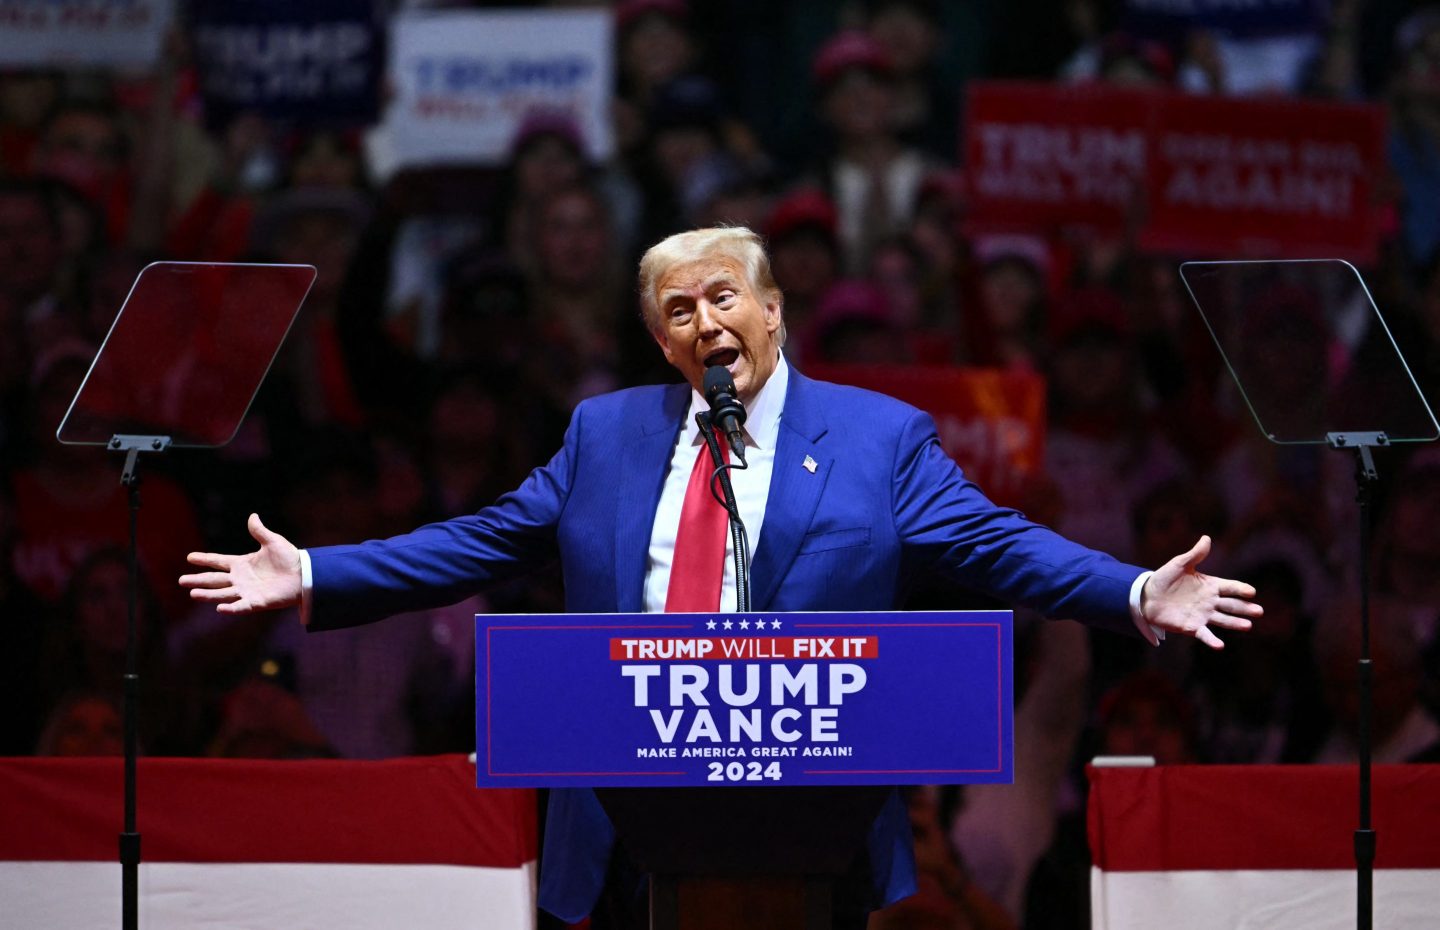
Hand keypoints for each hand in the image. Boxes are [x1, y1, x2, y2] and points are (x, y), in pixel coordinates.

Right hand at [181, 514, 301, 614]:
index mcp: (242, 564)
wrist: (305, 575)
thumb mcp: (273, 542)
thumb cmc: (289, 559)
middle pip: (215, 580)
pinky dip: (231, 608)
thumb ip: (259, 531)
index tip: (189, 557)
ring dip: (208, 595)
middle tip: (181, 580)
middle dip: (198, 580)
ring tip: (192, 593)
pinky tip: (219, 608)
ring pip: (222, 594)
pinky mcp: (257, 602)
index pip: (219, 561)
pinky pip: (241, 606)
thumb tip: (253, 516)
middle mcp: (241, 579)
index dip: (205, 559)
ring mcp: (247, 591)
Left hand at [1142, 535, 1260, 648]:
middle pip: (1231, 605)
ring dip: (1235, 623)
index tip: (1251, 592)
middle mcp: (1210, 601)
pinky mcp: (1192, 627)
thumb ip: (1195, 554)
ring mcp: (1202, 615)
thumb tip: (1207, 538)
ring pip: (1223, 620)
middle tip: (1259, 611)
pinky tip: (1220, 645)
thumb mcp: (1179, 564)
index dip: (1240, 589)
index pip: (1229, 587)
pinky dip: (1212, 640)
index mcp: (1210, 585)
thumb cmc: (1164, 579)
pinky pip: (1204, 634)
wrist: (1146, 596)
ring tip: (1248, 625)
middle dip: (1245, 608)